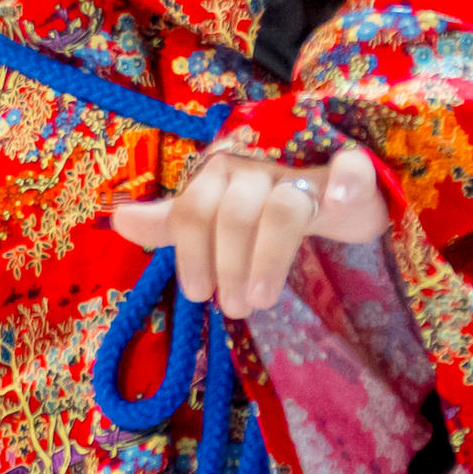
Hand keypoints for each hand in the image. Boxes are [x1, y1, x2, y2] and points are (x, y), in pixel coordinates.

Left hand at [114, 146, 393, 316]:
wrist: (337, 190)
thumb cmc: (268, 206)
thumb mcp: (218, 215)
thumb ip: (173, 221)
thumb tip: (118, 220)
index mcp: (223, 171)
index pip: (194, 208)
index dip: (192, 254)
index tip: (198, 295)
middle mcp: (262, 165)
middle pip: (234, 213)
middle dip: (229, 265)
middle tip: (233, 308)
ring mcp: (309, 169)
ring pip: (283, 207)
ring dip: (270, 259)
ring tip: (263, 300)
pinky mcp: (355, 174)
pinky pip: (352, 170)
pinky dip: (345, 185)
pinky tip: (337, 204)